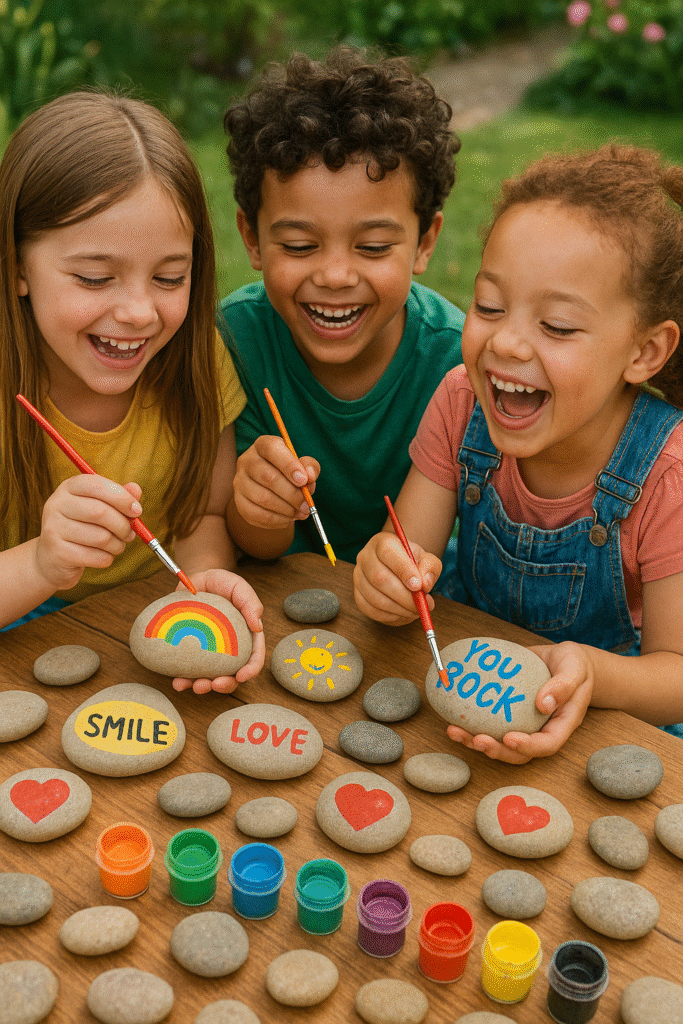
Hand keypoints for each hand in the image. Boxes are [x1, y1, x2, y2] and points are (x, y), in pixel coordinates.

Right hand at [35, 477, 141, 590]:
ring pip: (101, 537)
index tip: (137, 510)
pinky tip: (103, 556)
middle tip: (130, 534)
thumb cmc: (82, 527)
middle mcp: (57, 504)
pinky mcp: (58, 552)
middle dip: (123, 525)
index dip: (122, 497)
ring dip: (118, 545)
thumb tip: (136, 489)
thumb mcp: (98, 506)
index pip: (96, 485)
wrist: (52, 558)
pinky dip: (107, 558)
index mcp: (69, 487)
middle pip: (100, 512)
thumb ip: (118, 497)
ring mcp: (53, 528)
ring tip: (117, 546)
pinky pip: (96, 557)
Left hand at [171, 568, 264, 694]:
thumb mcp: (237, 585)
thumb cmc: (220, 582)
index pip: (254, 656)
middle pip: (232, 674)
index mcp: (246, 636)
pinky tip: (177, 681)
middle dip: (225, 685)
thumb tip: (258, 627)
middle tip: (212, 685)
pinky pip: (188, 670)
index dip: (251, 670)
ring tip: (192, 686)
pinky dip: (183, 679)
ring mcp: (210, 653)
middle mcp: (230, 649)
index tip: (242, 676)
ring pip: (210, 677)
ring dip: (203, 686)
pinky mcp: (191, 653)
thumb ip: (250, 602)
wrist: (194, 580)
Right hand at [232, 435, 319, 529]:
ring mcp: (239, 482)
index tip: (304, 480)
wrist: (271, 490)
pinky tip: (288, 518)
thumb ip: (310, 466)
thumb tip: (310, 475)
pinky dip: (276, 520)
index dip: (289, 465)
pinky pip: (257, 514)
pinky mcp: (239, 502)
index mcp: (263, 445)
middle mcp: (247, 461)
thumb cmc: (289, 473)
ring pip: (262, 498)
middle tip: (307, 504)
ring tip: (301, 513)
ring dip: (286, 509)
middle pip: (267, 477)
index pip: (272, 449)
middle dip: (291, 494)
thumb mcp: (302, 465)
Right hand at [354, 531, 441, 624]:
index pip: (388, 552)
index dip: (403, 570)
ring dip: (399, 609)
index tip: (418, 586)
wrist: (399, 568)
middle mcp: (365, 557)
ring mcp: (358, 577)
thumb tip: (424, 584)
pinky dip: (390, 616)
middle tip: (422, 605)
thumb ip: (430, 568)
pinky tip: (403, 613)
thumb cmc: (412, 562)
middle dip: (404, 596)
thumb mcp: (426, 559)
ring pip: (375, 598)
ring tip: (415, 610)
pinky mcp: (358, 595)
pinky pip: (371, 610)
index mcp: (382, 542)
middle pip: (379, 578)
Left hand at [445, 641, 594, 763]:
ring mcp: (523, 724)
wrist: (565, 660)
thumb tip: (543, 704)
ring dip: (476, 741)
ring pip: (500, 741)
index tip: (509, 738)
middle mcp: (540, 729)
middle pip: (519, 752)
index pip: (547, 744)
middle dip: (496, 750)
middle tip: (476, 739)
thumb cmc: (575, 665)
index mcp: (561, 724)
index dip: (528, 747)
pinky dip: (471, 723)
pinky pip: (490, 723)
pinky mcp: (508, 714)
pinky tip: (452, 716)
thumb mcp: (575, 669)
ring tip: (455, 731)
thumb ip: (563, 685)